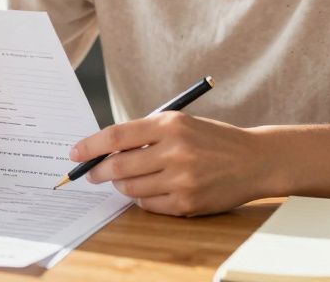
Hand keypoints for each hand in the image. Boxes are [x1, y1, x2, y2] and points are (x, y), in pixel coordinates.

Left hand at [70, 112, 277, 216]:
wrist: (255, 160)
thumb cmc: (213, 139)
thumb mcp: (181, 124)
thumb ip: (146, 134)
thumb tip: (106, 150)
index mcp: (170, 124)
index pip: (117, 136)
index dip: (90, 146)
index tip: (74, 153)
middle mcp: (175, 150)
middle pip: (119, 166)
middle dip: (99, 172)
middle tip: (92, 174)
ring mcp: (182, 179)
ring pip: (131, 188)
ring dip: (122, 186)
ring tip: (125, 180)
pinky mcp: (188, 202)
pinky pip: (149, 204)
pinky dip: (142, 199)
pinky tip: (148, 189)